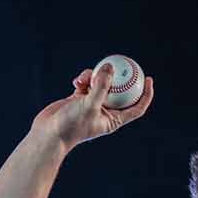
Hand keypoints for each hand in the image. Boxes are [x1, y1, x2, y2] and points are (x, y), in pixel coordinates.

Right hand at [30, 63, 154, 150]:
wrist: (49, 134)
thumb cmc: (71, 125)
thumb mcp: (89, 104)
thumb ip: (101, 86)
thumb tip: (110, 66)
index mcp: (114, 120)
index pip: (136, 107)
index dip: (145, 94)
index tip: (148, 79)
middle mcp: (105, 113)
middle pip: (119, 92)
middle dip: (120, 78)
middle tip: (124, 63)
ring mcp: (91, 105)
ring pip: (100, 84)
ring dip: (95, 76)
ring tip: (85, 78)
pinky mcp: (78, 100)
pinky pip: (86, 84)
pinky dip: (83, 79)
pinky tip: (77, 80)